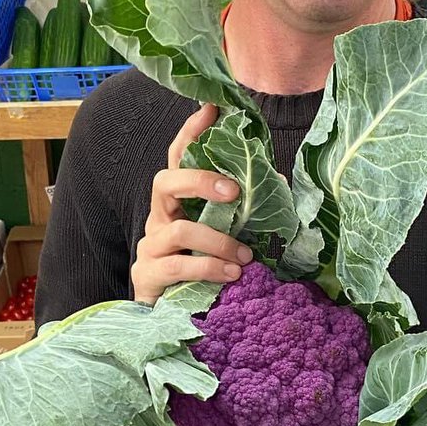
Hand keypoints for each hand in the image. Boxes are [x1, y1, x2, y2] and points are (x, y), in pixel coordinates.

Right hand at [131, 103, 252, 304]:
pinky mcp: (148, 276)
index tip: (211, 108)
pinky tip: (232, 275)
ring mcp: (150, 246)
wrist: (173, 318)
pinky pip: (178, 265)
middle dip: (200, 180)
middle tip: (234, 190)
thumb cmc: (205, 270)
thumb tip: (279, 182)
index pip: (180, 159)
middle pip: (165, 181)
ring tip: (245, 257)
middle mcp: (160, 218)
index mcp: (180, 204)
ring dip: (218, 241)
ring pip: (179, 230)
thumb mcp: (228, 237)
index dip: (192, 133)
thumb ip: (246, 213)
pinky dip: (209, 268)